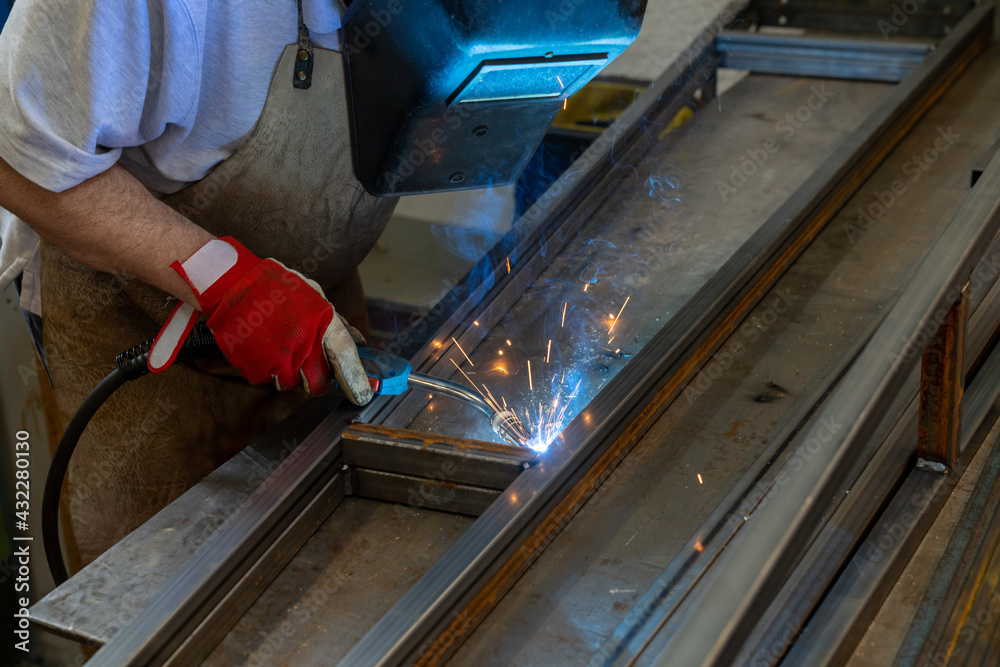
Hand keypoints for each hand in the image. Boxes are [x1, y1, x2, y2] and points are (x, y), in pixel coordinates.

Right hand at [147, 237, 373, 404]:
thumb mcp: (313, 296)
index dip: (355, 379)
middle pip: (318, 384)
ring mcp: (276, 357)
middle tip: (311, 366)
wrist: (231, 285)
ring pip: (291, 385)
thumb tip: (360, 343)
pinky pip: (267, 380)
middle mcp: (301, 343)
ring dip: (289, 373)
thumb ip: (337, 323)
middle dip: (317, 381)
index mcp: (321, 322)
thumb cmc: (276, 288)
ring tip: (280, 348)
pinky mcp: (253, 366)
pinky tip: (264, 348)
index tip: (362, 395)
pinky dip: (267, 369)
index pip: (344, 356)